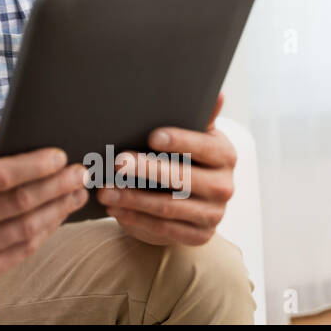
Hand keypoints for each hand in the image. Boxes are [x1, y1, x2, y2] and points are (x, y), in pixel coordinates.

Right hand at [0, 124, 89, 283]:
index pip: (1, 176)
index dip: (35, 166)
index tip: (61, 156)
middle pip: (20, 202)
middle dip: (56, 186)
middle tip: (80, 173)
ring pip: (28, 228)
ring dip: (59, 208)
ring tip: (78, 192)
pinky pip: (26, 248)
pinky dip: (48, 229)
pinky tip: (60, 212)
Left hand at [98, 92, 235, 245]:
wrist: (189, 197)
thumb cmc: (183, 155)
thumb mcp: (191, 136)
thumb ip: (197, 118)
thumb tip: (218, 94)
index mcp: (225, 155)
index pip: (204, 147)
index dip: (179, 141)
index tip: (151, 137)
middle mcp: (225, 186)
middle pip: (183, 178)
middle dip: (147, 170)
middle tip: (117, 163)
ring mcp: (214, 214)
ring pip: (169, 206)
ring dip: (133, 199)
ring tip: (105, 190)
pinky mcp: (199, 235)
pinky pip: (164, 229)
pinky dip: (136, 219)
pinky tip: (115, 209)